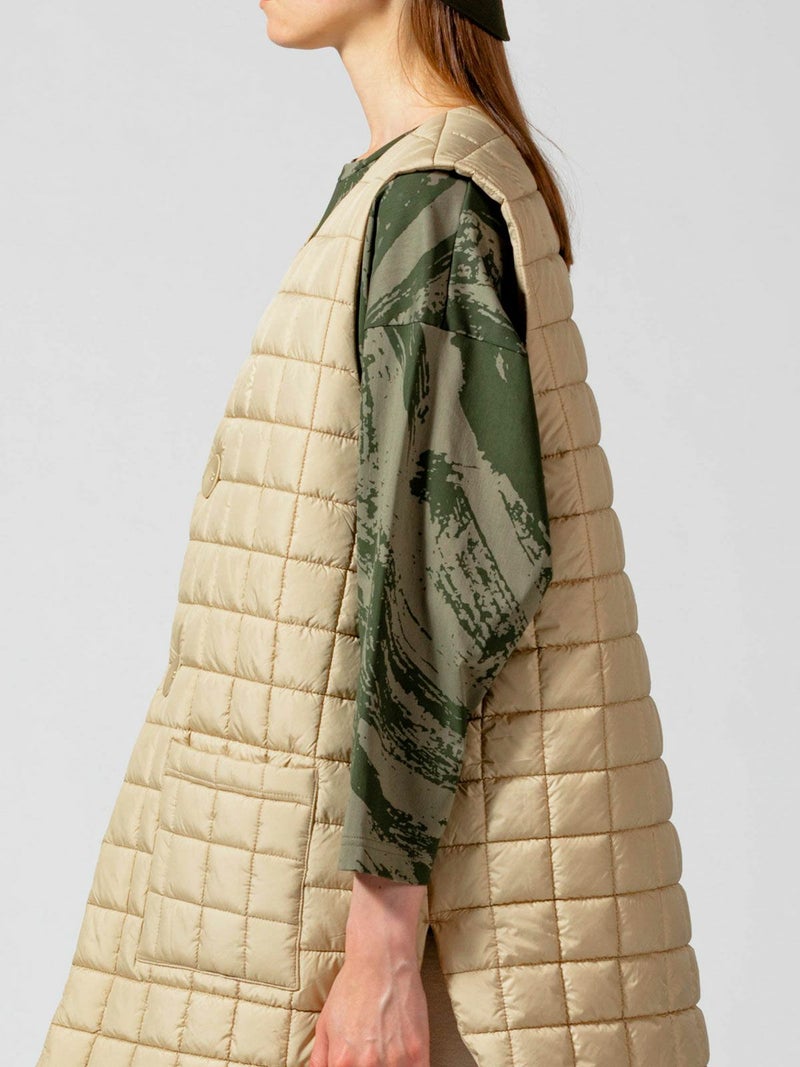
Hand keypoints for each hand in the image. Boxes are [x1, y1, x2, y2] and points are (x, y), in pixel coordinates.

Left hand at [309, 872, 429, 1065]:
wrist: (380, 959)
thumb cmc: (352, 987)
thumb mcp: (325, 1024)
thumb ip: (320, 1059)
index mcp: (341, 1062)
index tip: (358, 1064)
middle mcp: (367, 1065)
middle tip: (374, 1055)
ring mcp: (395, 1061)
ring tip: (389, 1053)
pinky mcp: (418, 1053)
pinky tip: (405, 1059)